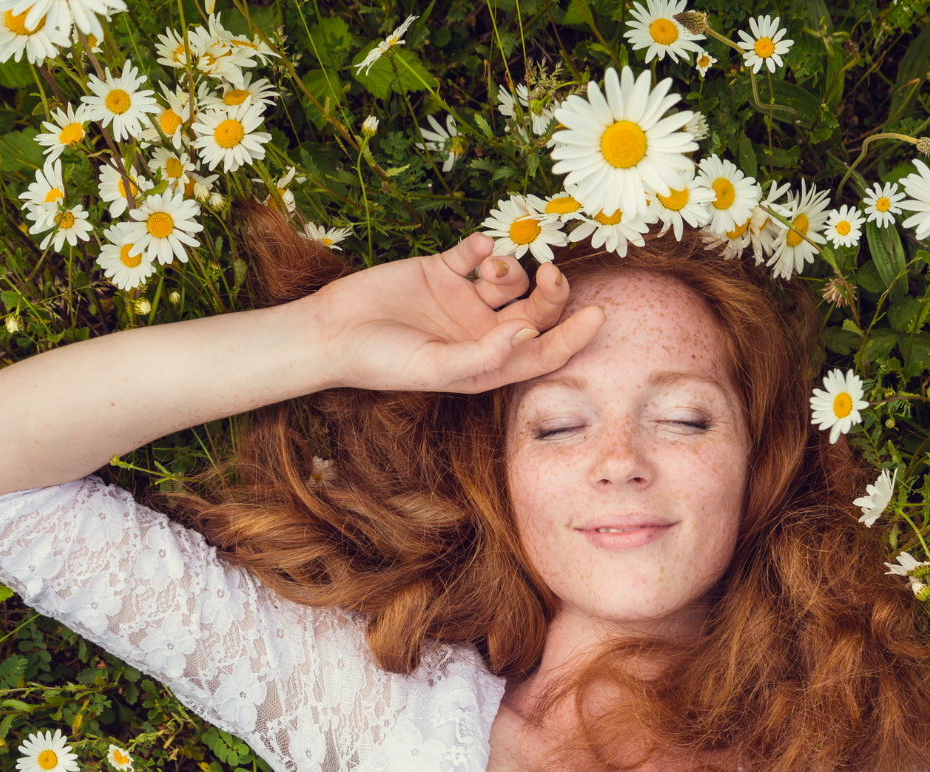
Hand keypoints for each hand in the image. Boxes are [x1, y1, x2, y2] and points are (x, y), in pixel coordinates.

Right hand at [306, 231, 605, 394]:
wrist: (332, 332)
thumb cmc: (382, 361)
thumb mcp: (435, 368)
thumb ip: (484, 355)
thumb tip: (530, 335)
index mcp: (488, 364)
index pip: (543, 352)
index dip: (574, 337)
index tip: (598, 315)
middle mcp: (482, 332)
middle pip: (536, 311)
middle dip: (552, 293)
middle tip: (553, 274)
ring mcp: (464, 300)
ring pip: (511, 279)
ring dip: (512, 268)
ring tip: (493, 269)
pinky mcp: (443, 270)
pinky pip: (476, 253)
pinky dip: (482, 246)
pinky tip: (473, 250)